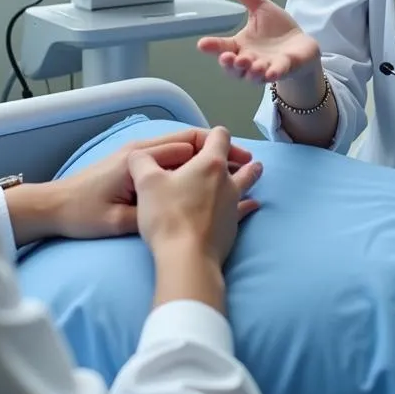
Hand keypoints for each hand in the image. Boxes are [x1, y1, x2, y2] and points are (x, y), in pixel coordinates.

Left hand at [51, 128, 255, 240]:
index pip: (186, 144)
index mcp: (139, 159)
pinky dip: (192, 163)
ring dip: (207, 157)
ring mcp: (137, 157)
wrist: (53, 207)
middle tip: (247, 163)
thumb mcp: (117, 221)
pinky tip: (207, 176)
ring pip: (181, 149)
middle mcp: (140, 150)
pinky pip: (170, 158)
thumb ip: (148, 212)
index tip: (242, 162)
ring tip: (235, 169)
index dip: (216, 151)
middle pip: (188, 141)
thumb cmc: (83, 214)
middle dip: (218, 150)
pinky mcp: (134, 167)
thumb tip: (184, 207)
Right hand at [128, 126, 261, 265]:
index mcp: (210, 163)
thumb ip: (142, 161)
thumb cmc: (168, 216)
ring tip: (255, 171)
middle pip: (242, 162)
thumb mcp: (146, 182)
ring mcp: (233, 205)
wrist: (187, 259)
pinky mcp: (233, 227)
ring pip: (247, 185)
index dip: (212, 134)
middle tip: (241, 156)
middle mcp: (227, 181)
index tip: (206, 141)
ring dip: (250, 176)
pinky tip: (252, 205)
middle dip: (239, 156)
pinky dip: (246, 205)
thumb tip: (140, 156)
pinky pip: (243, 210)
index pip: (220, 136)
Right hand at [198, 0, 320, 83]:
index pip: (223, 47)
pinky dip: (273, 74)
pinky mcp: (285, 69)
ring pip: (253, 75)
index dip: (213, 47)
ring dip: (249, 71)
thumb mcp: (259, 7)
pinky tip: (270, 73)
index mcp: (241, 46)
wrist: (302, 46)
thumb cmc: (277, 30)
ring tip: (248, 63)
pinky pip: (277, 74)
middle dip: (230, 64)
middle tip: (227, 57)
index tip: (202, 44)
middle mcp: (250, 61)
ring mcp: (267, 68)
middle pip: (234, 68)